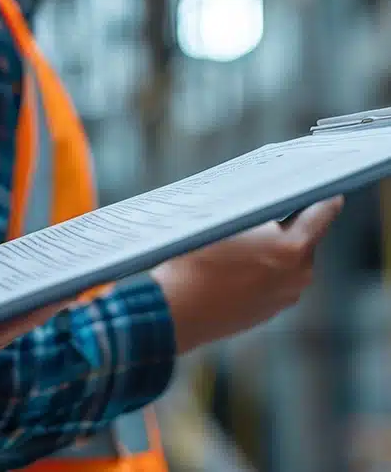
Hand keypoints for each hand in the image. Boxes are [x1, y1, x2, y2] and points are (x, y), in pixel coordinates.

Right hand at [151, 196, 342, 354]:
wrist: (175, 308)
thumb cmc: (195, 260)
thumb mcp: (224, 222)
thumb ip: (257, 215)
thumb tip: (268, 208)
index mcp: (292, 248)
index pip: (321, 215)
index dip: (325, 199)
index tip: (328, 192)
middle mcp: (298, 276)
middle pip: (303, 240)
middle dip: (286, 227)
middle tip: (263, 213)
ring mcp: (285, 297)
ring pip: (287, 263)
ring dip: (271, 251)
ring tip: (241, 241)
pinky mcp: (270, 312)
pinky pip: (274, 283)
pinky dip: (260, 272)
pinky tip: (233, 266)